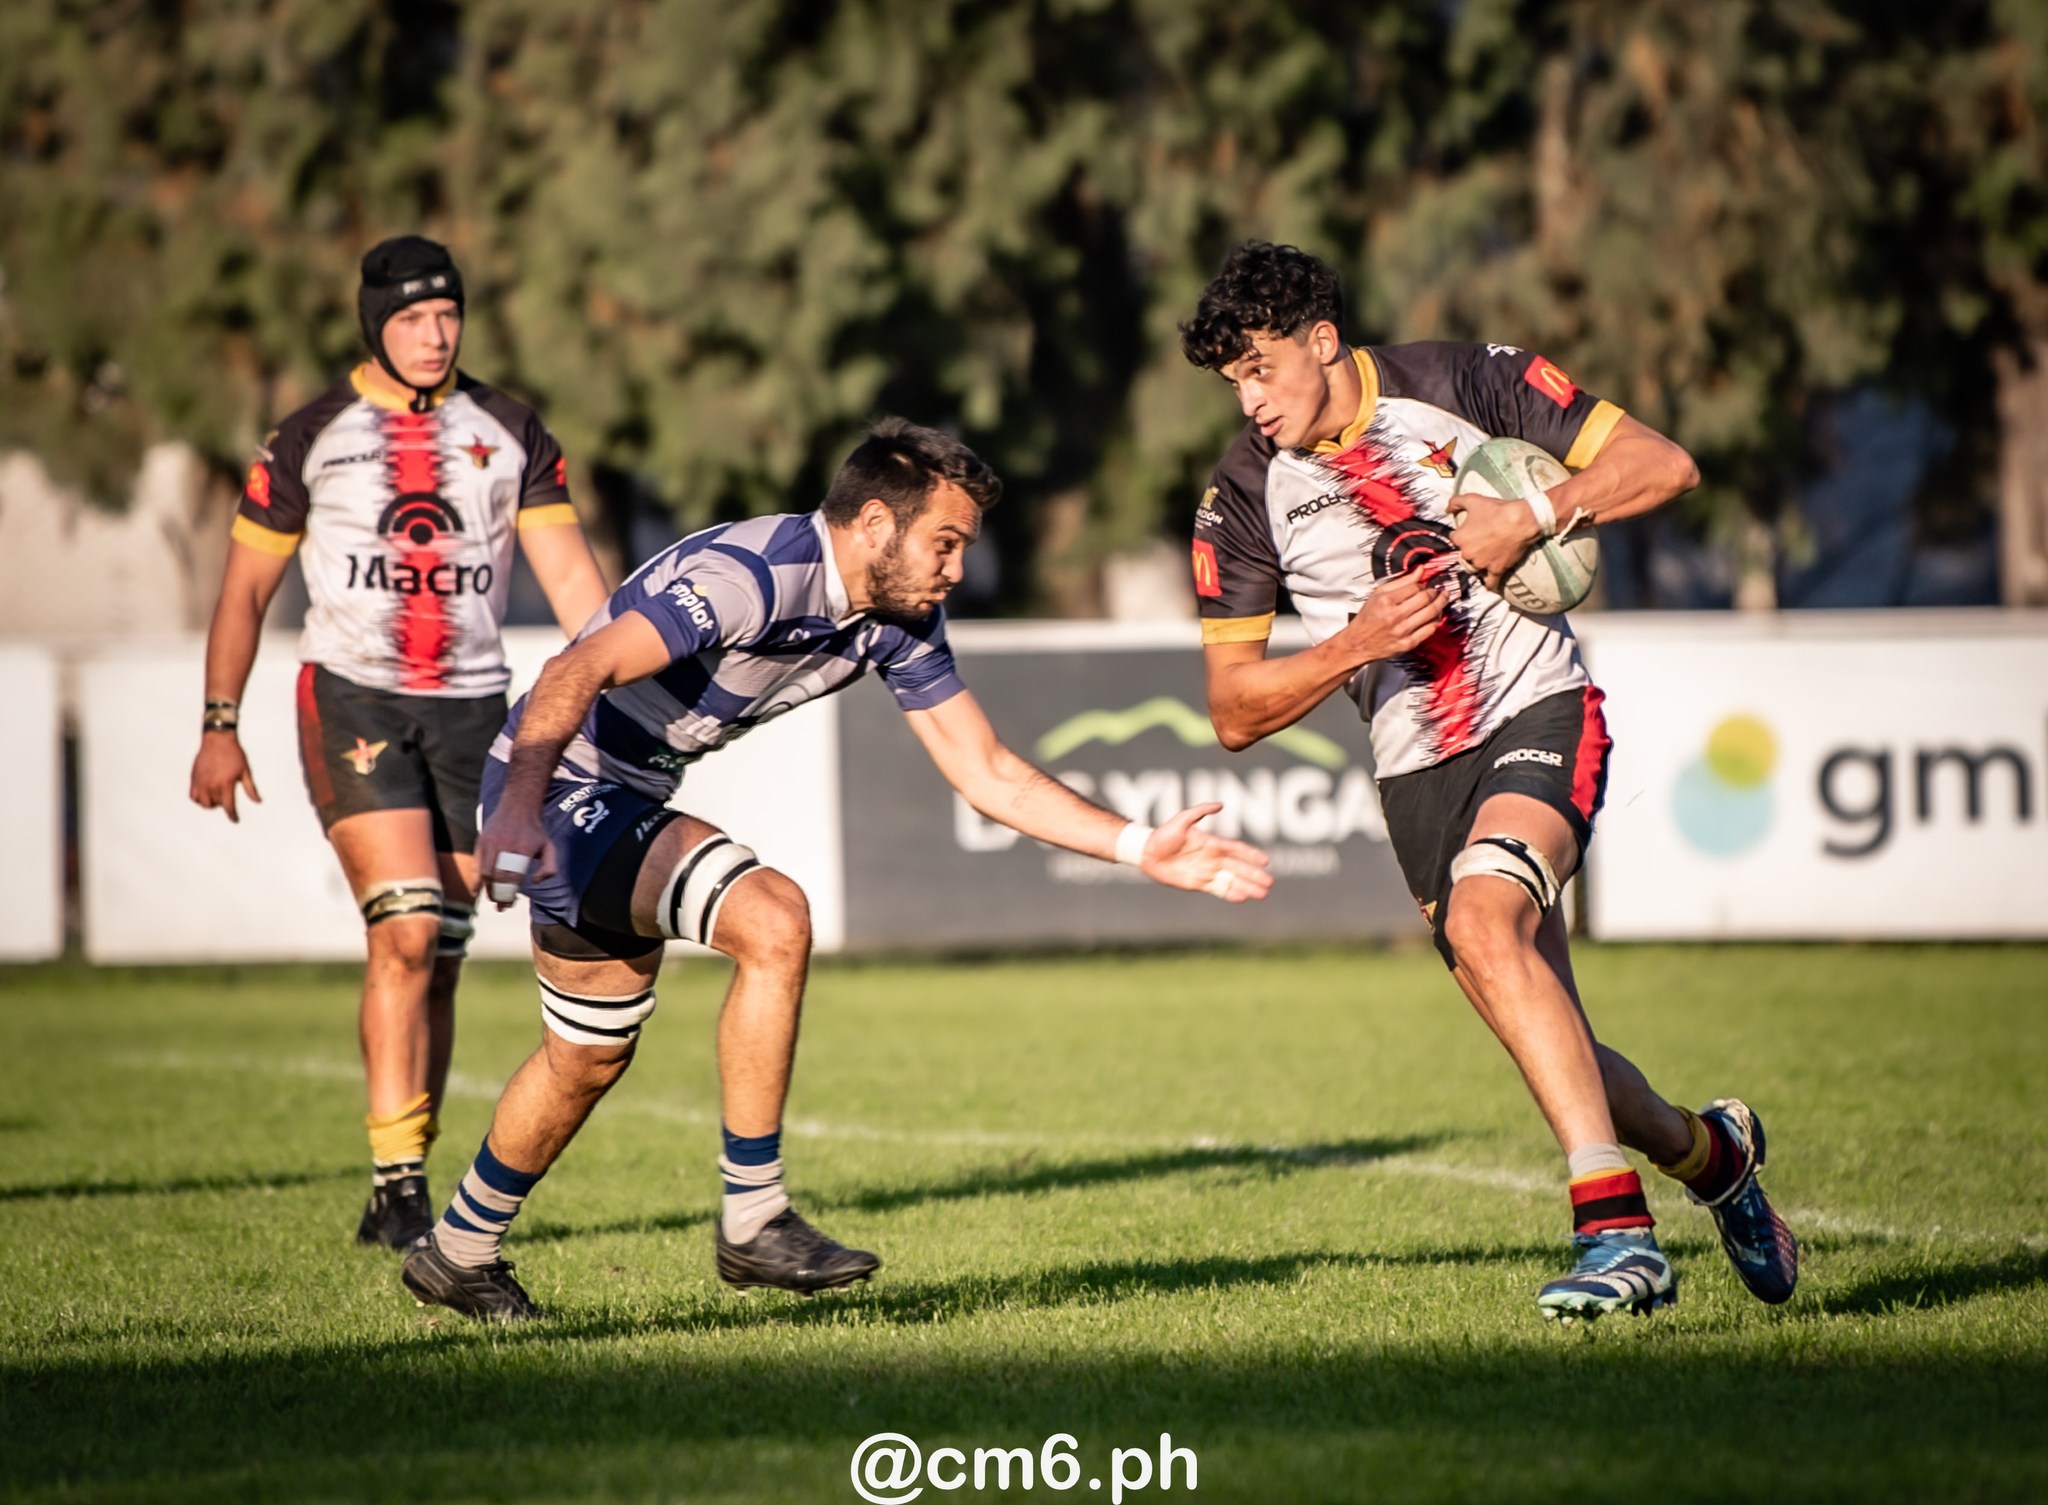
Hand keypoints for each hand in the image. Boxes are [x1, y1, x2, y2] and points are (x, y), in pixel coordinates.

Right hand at [188, 733, 260, 822]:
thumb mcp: (245, 771)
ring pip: (203, 803)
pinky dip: (198, 799)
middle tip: (227, 799)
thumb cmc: (234, 754)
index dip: (232, 815)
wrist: (218, 739)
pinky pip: (193, 795)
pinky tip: (205, 795)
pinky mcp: (194, 777)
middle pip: (215, 805)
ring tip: (216, 797)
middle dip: (222, 806)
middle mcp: (212, 784)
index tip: (234, 820)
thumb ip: (250, 788)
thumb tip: (258, 801)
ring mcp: (201, 781)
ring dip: (210, 804)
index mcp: (226, 783)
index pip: (229, 806)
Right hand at [476, 804, 554, 909]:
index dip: (509, 895)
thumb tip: (535, 882)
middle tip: (500, 907)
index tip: (509, 905)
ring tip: (492, 898)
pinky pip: (476, 864)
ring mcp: (492, 843)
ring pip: (485, 873)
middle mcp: (506, 846)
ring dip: (488, 889)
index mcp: (524, 850)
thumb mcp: (549, 847)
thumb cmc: (535, 831)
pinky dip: (475, 879)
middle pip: (498, 879)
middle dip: (498, 896)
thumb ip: (549, 867)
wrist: (518, 805)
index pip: (513, 879)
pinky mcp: (482, 841)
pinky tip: (477, 890)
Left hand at [1138, 803, 1274, 903]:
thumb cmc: (1163, 834)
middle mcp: (1213, 859)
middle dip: (1255, 876)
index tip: (1266, 861)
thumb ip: (1200, 812)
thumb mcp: (1181, 820)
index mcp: (1213, 843)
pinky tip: (1242, 898)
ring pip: (1232, 881)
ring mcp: (1207, 872)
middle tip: (1270, 883)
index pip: (1237, 849)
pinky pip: (1217, 890)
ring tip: (1262, 895)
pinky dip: (1230, 894)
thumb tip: (1220, 805)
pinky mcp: (1198, 883)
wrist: (1147, 852)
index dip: (1251, 855)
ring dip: (1247, 887)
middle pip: (1239, 868)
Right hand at [1337, 571, 1446, 661]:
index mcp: (1386, 600)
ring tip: (1442, 600)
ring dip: (1440, 604)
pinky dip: (1436, 621)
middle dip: (1435, 593)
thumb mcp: (1379, 594)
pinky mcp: (1408, 644)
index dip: (1422, 584)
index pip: (1415, 587)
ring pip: (1431, 613)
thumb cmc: (1368, 617)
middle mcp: (1394, 615)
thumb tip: (1420, 570)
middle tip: (1437, 592)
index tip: (1424, 586)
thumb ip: (1401, 581)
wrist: (1359, 643)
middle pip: (1425, 599)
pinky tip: (1435, 616)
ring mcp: (1402, 631)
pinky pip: (1430, 630)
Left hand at [1450, 492, 1542, 590]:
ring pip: (1475, 567)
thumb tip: (1446, 509)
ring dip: (1479, 563)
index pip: (1455, 538)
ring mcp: (1482, 564)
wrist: (1520, 521)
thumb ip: (1455, 502)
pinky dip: (1490, 585)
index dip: (1463, 533)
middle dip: (1471, 548)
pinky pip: (1491, 582)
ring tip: (1487, 556)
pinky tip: (1489, 587)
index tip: (1472, 529)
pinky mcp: (1496, 569)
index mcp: (1459, 538)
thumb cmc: (1496, 510)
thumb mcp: (1472, 499)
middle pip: (1465, 554)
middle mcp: (1468, 554)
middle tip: (1483, 540)